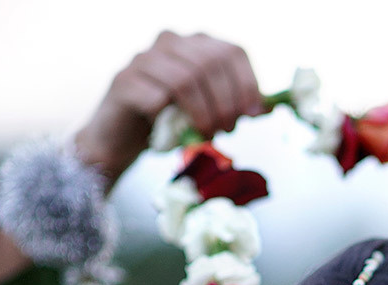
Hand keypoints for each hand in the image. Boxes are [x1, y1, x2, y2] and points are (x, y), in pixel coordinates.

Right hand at [73, 31, 263, 186]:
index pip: (232, 52)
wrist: (121, 139)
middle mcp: (169, 42)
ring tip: (206, 134)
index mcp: (194, 43)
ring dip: (202, 113)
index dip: (248, 84)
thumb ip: (235, 104)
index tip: (253, 115)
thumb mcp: (208, 110)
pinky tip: (170, 131)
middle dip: (226, 102)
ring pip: (185, 79)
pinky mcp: (123, 81)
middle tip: (227, 129)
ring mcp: (143, 58)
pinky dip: (170, 120)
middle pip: (210, 64)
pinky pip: (156, 98)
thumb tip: (267, 108)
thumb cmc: (169, 122)